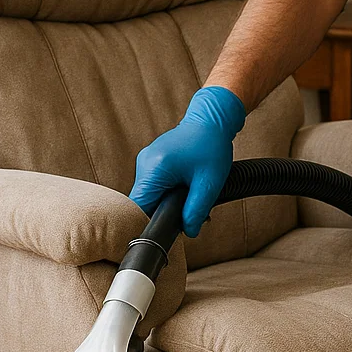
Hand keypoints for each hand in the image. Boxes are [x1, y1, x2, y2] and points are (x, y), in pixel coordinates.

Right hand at [128, 86, 245, 236]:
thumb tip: (188, 232)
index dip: (149, 222)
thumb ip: (196, 210)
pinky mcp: (151, 160)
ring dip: (165, 201)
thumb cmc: (212, 145)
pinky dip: (166, 190)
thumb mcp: (209, 182)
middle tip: (185, 215)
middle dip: (162, 212)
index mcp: (155, 168)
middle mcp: (144, 163)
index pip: (139, 207)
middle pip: (142, 202)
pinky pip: (153, 183)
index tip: (163, 230)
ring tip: (188, 197)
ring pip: (148, 193)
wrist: (212, 120)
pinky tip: (183, 188)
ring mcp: (145, 160)